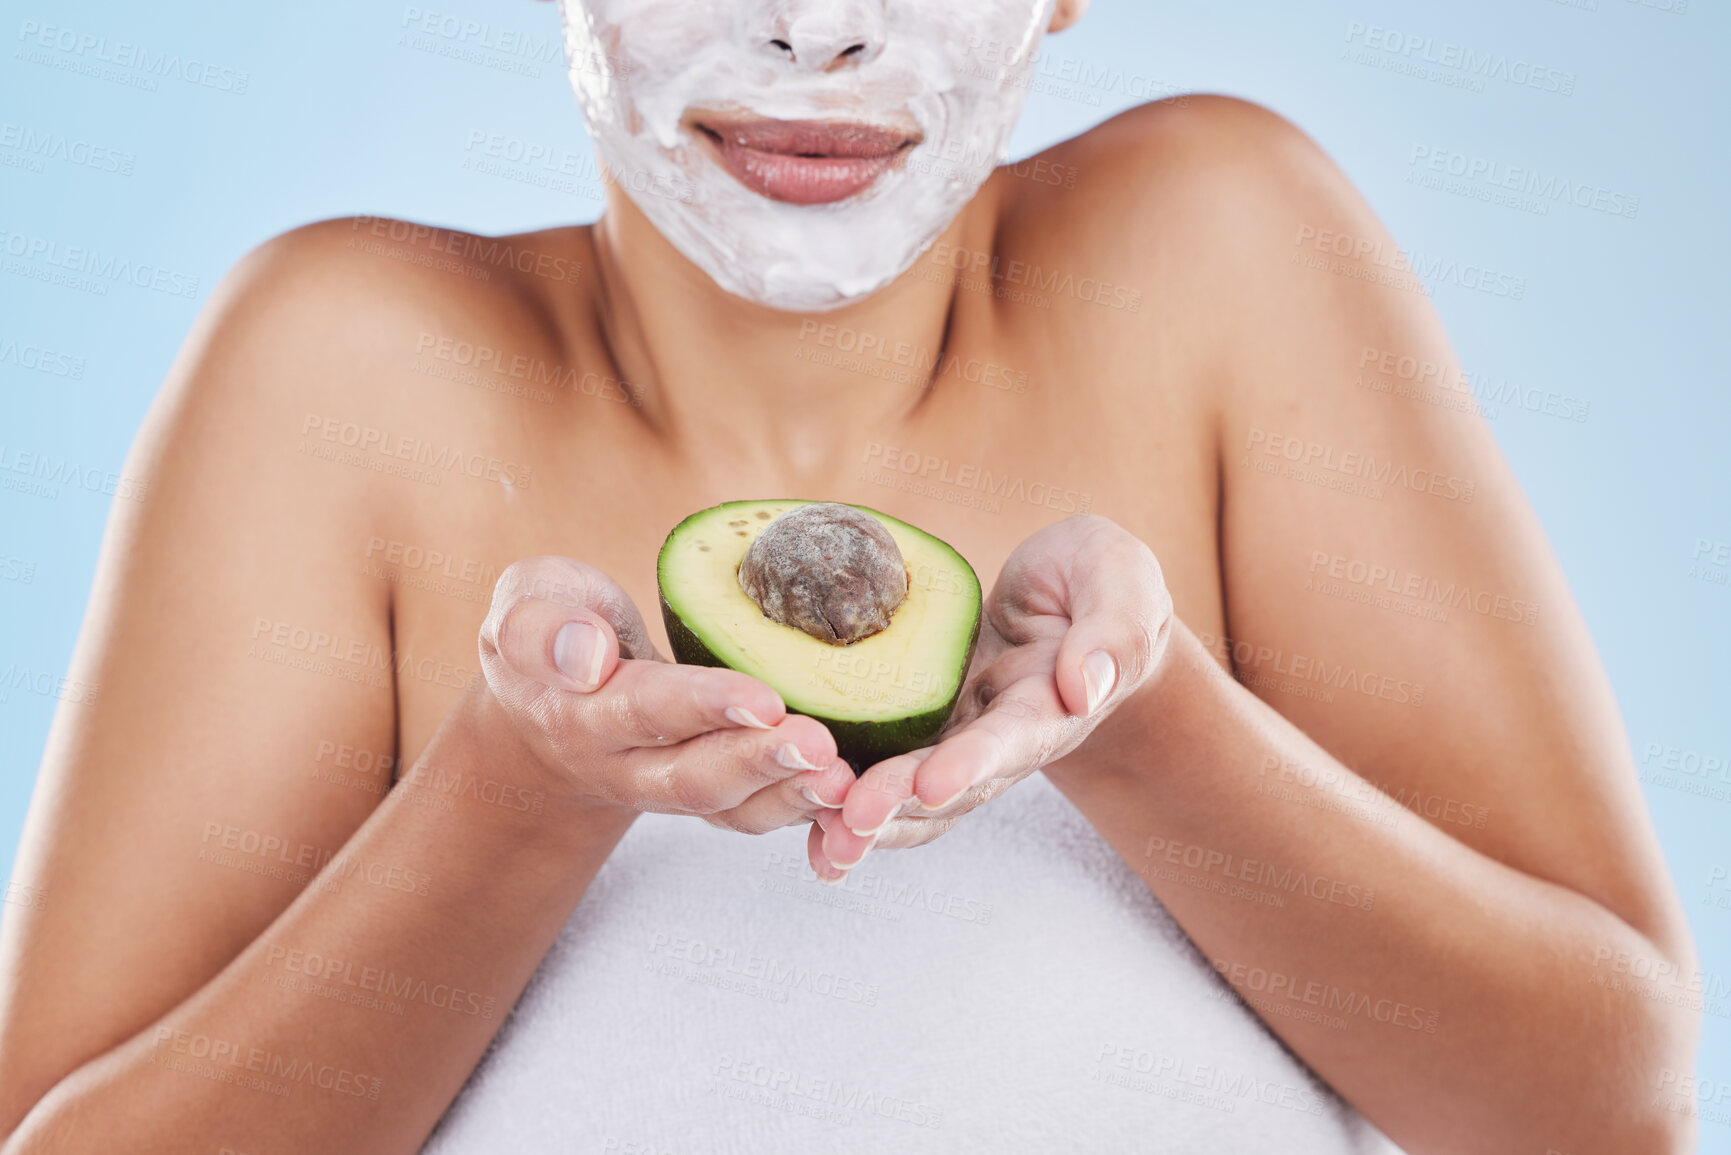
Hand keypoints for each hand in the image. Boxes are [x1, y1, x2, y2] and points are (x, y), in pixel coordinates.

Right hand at [475, 556, 856, 831]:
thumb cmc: (553, 630)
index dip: (702, 707)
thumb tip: (584, 655)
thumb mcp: (525, 605)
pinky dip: (810, 812)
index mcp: (580, 714)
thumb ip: (538, 625)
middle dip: (760, 762)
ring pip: (735, 808)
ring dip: (793, 796)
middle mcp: (628, 767)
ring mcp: (673, 789)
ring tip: (849, 780)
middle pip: (695, 777)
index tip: (762, 697)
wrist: (550, 704)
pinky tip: (861, 798)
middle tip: (821, 744)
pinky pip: (761, 813)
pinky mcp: (716, 793)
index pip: (644, 711)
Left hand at [809, 515, 1172, 876]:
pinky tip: (799, 816)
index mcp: (1051, 704)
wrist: (1071, 602)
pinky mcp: (918, 727)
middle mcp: (999, 738)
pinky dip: (844, 797)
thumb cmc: (1098, 581)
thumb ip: (1114, 629)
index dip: (974, 763)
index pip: (1014, 739)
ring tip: (819, 839)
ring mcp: (955, 739)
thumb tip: (1085, 685)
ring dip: (865, 820)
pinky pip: (879, 767)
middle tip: (848, 822)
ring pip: (909, 794)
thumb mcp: (1120, 580)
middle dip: (899, 805)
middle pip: (949, 784)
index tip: (934, 783)